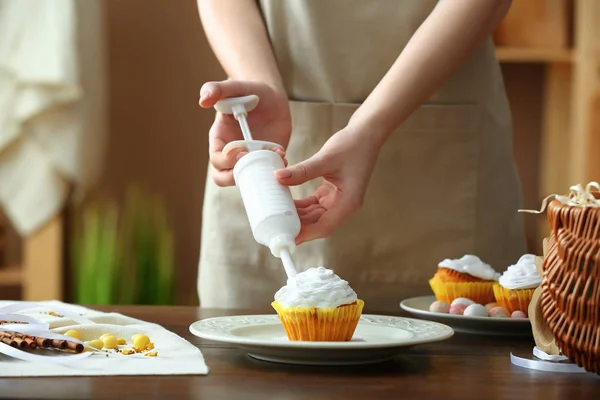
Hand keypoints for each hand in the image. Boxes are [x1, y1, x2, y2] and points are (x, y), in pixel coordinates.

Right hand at [199, 80, 290, 185]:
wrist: (271, 96)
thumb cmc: (248, 91)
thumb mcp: (233, 86)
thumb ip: (216, 89)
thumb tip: (203, 101)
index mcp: (220, 139)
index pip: (216, 160)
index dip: (227, 160)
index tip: (242, 151)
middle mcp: (232, 153)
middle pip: (224, 178)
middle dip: (238, 177)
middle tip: (256, 163)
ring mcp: (250, 159)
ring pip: (246, 179)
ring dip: (259, 173)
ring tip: (275, 156)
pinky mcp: (266, 160)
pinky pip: (266, 173)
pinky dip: (274, 169)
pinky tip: (282, 156)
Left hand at [275, 125, 381, 243]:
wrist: (366, 133)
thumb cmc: (353, 145)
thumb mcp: (325, 158)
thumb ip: (302, 171)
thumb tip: (279, 177)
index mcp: (348, 203)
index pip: (324, 227)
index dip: (305, 234)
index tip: (287, 237)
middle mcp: (345, 205)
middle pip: (318, 223)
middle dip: (298, 226)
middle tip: (277, 226)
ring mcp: (340, 199)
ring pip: (315, 215)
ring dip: (298, 215)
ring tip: (278, 214)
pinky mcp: (334, 192)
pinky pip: (315, 204)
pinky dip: (302, 205)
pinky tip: (288, 202)